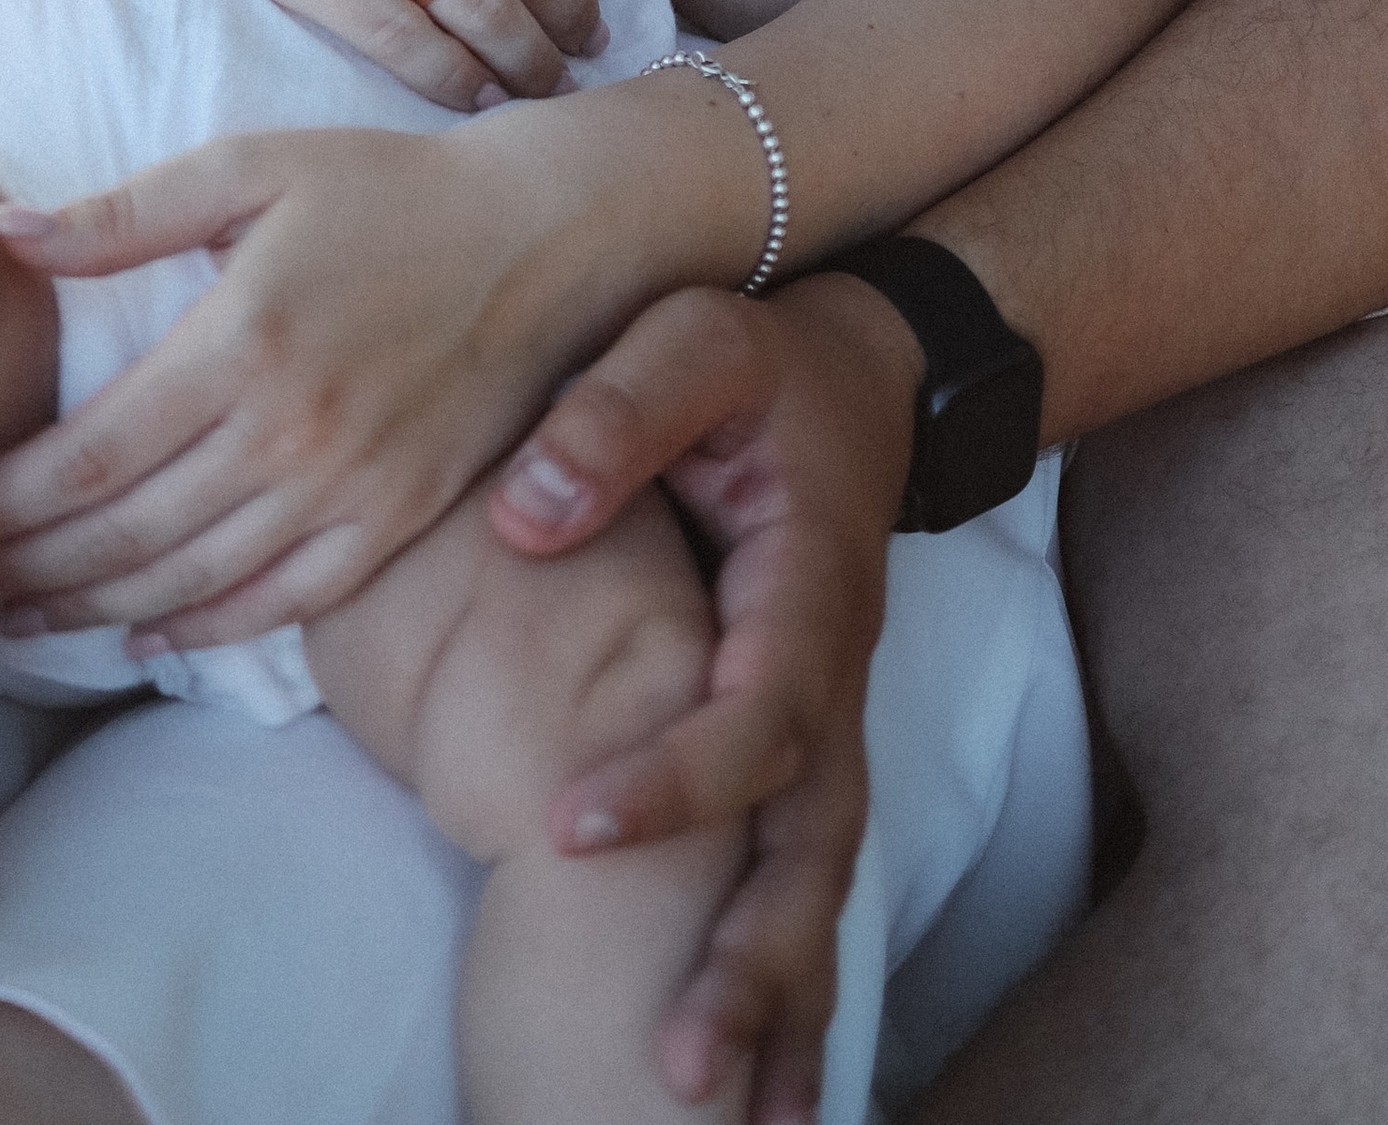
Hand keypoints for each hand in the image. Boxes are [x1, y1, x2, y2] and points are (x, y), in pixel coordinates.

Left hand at [0, 110, 630, 631]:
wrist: (546, 234)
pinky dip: (201, 631)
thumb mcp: (251, 165)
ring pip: (187, 584)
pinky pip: (280, 603)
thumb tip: (3, 232)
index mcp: (240, 341)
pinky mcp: (395, 523)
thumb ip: (125, 213)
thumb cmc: (386, 186)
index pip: (86, 458)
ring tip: (5, 621)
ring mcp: (348, 491)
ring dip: (85, 614)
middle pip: (121, 538)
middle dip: (13, 572)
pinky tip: (139, 638)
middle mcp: (289, 434)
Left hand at [487, 278, 919, 1124]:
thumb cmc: (763, 360)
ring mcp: (832, 725)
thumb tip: (521, 514)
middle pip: (809, 842)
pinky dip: (794, 982)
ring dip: (780, 998)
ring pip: (817, 882)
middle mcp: (832, 678)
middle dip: (750, 957)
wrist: (866, 372)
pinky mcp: (809, 749)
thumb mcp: (698, 340)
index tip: (571, 826)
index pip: (755, 711)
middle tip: (679, 1065)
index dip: (676, 779)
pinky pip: (805, 876)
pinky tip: (768, 1088)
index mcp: (806, 588)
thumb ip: (617, 414)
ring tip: (731, 1116)